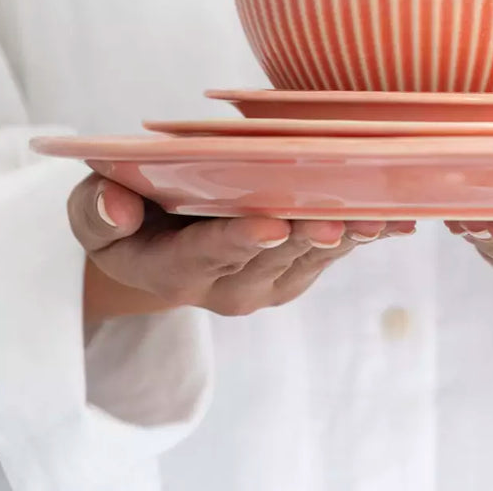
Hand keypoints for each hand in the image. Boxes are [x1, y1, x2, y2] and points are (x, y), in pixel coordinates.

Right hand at [70, 173, 414, 321]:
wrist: (164, 251)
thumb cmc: (129, 223)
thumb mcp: (93, 215)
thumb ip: (97, 212)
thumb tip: (115, 207)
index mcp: (177, 269)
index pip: (207, 255)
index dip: (238, 241)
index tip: (269, 226)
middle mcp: (230, 285)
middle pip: (272, 257)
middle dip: (304, 237)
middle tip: (334, 218)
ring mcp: (272, 281)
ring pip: (312, 258)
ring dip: (345, 237)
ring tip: (378, 218)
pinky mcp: (300, 268)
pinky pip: (335, 252)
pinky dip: (364, 235)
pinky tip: (398, 220)